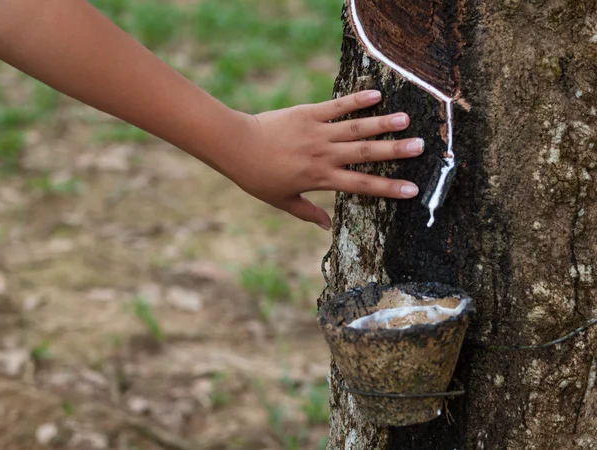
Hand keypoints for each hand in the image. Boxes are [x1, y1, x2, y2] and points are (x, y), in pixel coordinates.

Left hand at [224, 90, 423, 229]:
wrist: (238, 146)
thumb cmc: (259, 177)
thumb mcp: (282, 201)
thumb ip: (308, 213)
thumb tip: (327, 228)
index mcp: (321, 178)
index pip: (361, 186)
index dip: (389, 188)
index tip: (412, 190)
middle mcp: (324, 155)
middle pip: (365, 154)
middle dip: (395, 151)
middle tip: (421, 147)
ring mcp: (317, 132)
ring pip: (356, 128)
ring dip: (382, 123)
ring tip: (407, 118)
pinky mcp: (308, 113)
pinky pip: (336, 106)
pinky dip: (356, 100)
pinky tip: (376, 94)